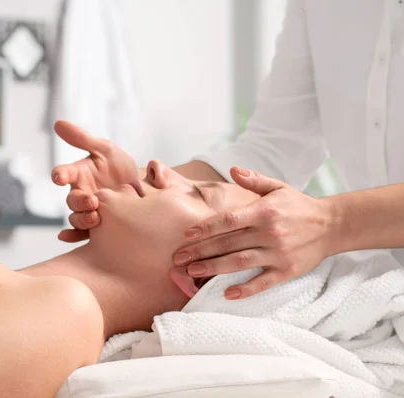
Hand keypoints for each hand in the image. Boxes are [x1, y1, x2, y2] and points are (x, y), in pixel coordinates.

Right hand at [52, 121, 138, 242]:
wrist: (140, 186)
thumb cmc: (117, 165)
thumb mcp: (104, 148)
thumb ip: (82, 138)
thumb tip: (58, 123)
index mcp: (79, 174)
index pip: (64, 173)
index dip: (60, 174)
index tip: (59, 176)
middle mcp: (80, 193)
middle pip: (72, 200)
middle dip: (80, 201)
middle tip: (92, 200)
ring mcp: (88, 210)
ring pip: (76, 218)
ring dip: (83, 218)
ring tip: (96, 217)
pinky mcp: (97, 225)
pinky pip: (82, 233)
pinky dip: (73, 236)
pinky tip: (66, 238)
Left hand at [174, 166, 333, 299]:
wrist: (332, 225)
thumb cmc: (298, 205)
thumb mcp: (278, 187)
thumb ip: (254, 180)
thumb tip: (233, 169)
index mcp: (264, 211)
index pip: (229, 219)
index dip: (206, 227)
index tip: (186, 235)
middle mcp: (270, 232)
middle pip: (229, 242)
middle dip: (201, 250)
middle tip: (178, 258)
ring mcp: (278, 253)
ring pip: (241, 262)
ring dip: (215, 268)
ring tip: (192, 272)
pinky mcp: (287, 270)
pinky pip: (263, 282)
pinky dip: (246, 289)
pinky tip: (227, 294)